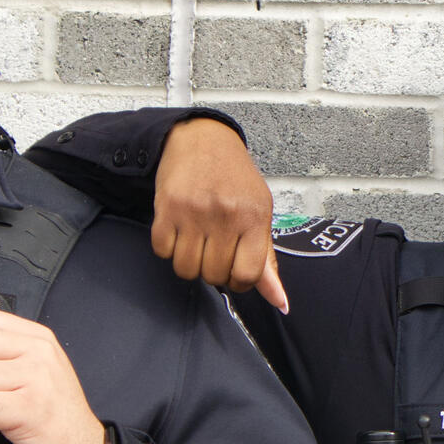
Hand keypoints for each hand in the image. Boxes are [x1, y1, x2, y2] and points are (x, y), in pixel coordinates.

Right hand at [150, 117, 287, 311]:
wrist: (202, 139)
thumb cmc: (235, 179)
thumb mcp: (260, 213)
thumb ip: (267, 259)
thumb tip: (281, 303)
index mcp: (254, 217)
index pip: (248, 275)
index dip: (240, 281)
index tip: (235, 270)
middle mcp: (225, 215)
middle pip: (214, 276)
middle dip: (214, 271)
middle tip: (215, 249)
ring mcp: (194, 212)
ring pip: (186, 269)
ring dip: (190, 263)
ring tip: (197, 241)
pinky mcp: (166, 208)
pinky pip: (162, 252)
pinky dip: (168, 248)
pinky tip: (180, 230)